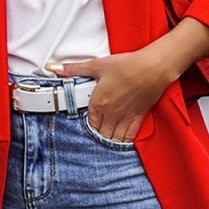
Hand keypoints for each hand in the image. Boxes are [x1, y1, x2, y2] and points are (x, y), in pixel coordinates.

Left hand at [46, 49, 176, 142]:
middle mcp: (111, 114)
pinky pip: (128, 137)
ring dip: (107, 142)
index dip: (84, 127)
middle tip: (91, 138)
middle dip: (95, 137)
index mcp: (99, 103)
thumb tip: (55, 68)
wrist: (153, 67)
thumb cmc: (128, 66)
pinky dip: (123, 142)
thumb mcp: (98, 65)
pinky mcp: (138, 118)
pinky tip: (119, 143)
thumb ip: (74, 69)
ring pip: (113, 139)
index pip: (87, 124)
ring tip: (103, 142)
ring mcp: (125, 118)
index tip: (81, 128)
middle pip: (99, 135)